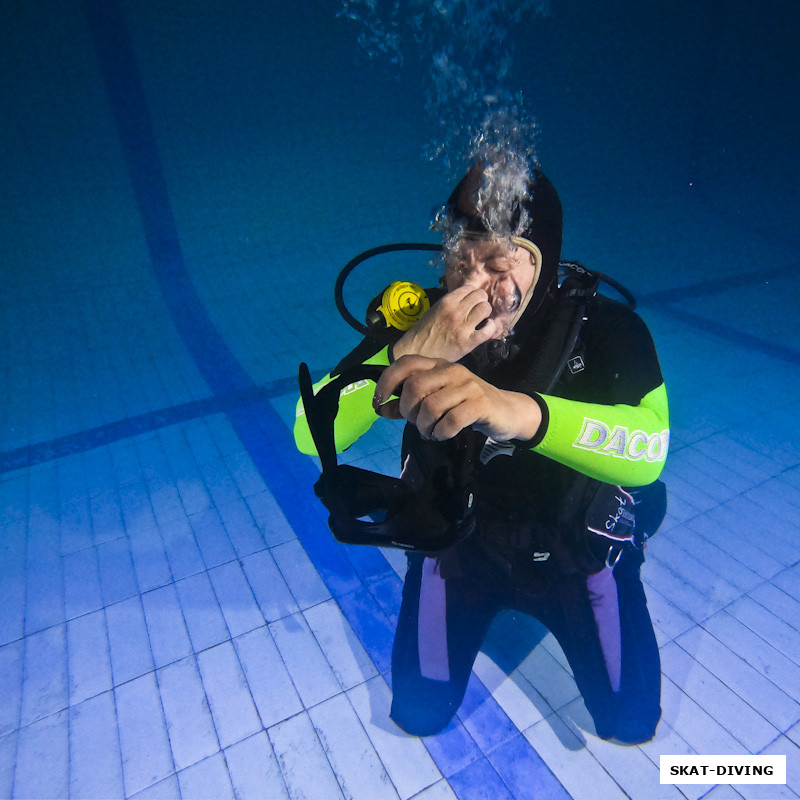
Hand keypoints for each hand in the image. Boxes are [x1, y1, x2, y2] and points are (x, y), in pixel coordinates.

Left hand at [373, 355, 541, 441]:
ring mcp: (467, 385)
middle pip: (414, 387)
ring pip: (430, 406)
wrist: (507, 411)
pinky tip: (442, 434)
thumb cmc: (466, 405)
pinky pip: (450, 420)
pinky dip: (441, 432)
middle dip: (408, 411)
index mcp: (437, 365)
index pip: (406, 363)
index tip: (379, 402)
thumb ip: (409, 404)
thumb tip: (381, 409)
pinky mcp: (480, 403)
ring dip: (424, 426)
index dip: (387, 381)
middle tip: (416, 423)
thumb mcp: (437, 401)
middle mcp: (451, 370)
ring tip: (430, 432)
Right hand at [391, 283, 502, 362]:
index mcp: (447, 301)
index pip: (470, 288)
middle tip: (478, 310)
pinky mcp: (468, 342)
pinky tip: (486, 329)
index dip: (473, 294)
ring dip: (486, 314)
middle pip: (481, 296)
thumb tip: (466, 300)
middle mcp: (456, 311)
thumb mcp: (434, 310)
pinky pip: (488, 330)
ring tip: (481, 320)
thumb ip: (450, 304)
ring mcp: (463, 326)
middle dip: (481, 301)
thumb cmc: (423, 332)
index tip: (471, 301)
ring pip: (486, 309)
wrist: (416, 353)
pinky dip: (490, 329)